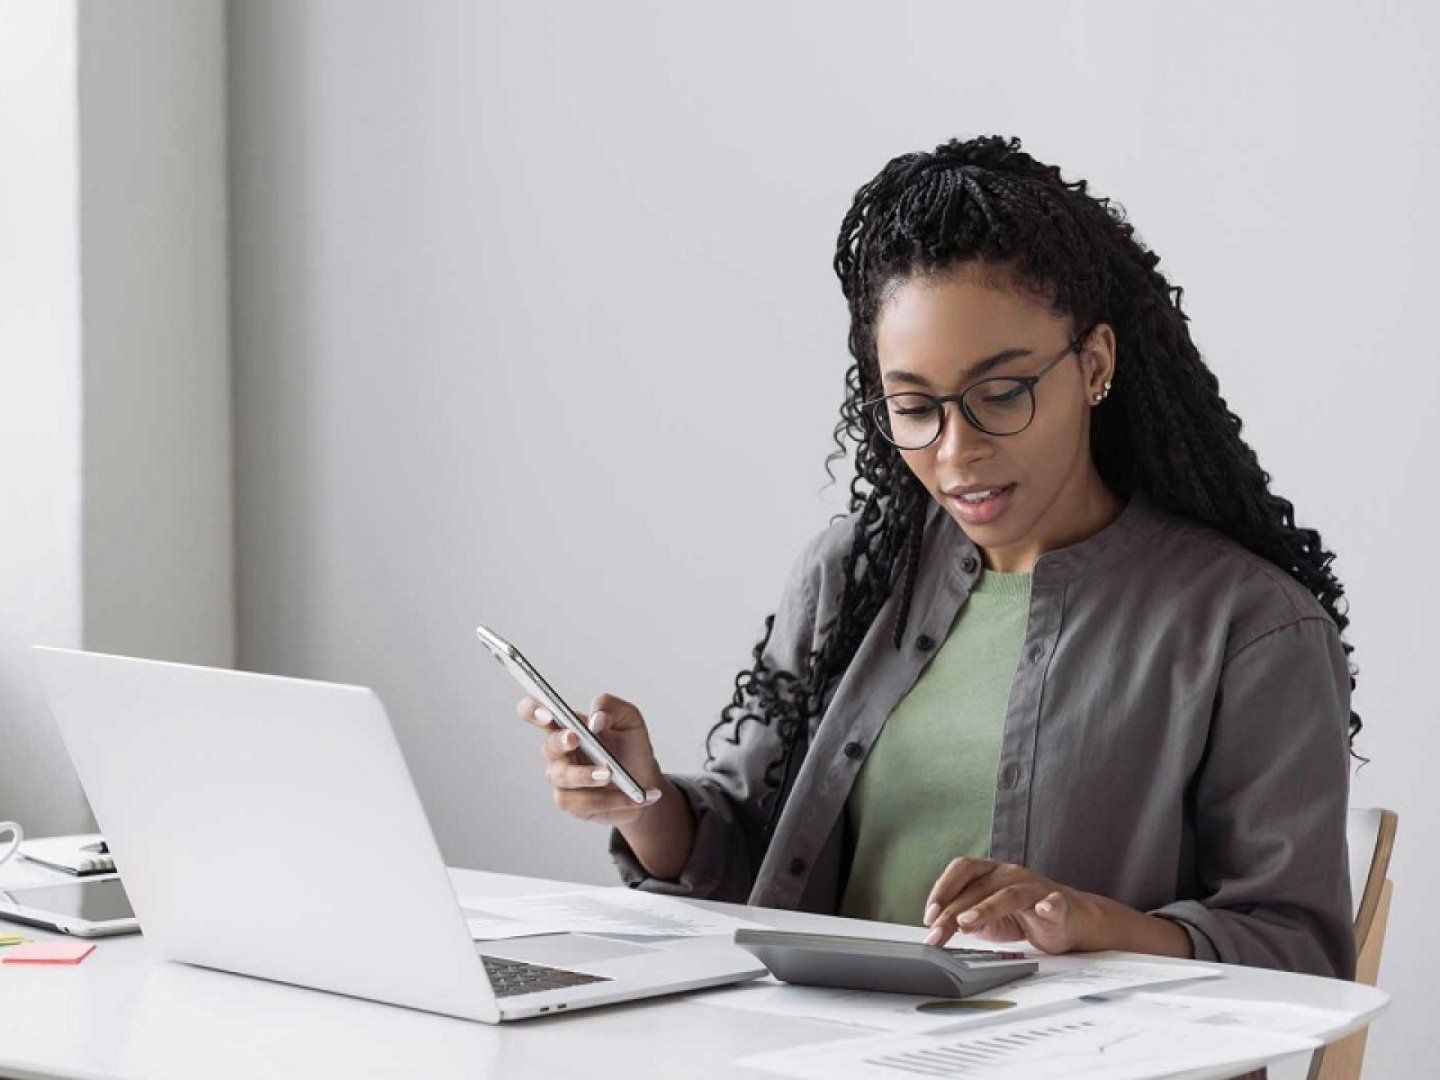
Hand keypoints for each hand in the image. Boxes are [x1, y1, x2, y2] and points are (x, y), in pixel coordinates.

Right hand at [517, 691, 664, 827]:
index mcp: (567, 724)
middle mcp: (558, 751)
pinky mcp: (572, 803)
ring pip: (563, 777)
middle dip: (561, 742)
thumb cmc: (631, 746)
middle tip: (575, 739)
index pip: (535, 712)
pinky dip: (611, 799)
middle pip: (549, 746)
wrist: (646, 782)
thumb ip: (611, 707)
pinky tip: (631, 797)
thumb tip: (595, 720)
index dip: (532, 709)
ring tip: (610, 774)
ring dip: (586, 775)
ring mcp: (561, 778)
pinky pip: (584, 802)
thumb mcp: (630, 719)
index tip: (546, 712)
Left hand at [921, 857, 1104, 953]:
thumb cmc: (1024, 916)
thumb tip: (942, 927)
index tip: (928, 915)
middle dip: (953, 912)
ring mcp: (1035, 887)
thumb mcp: (988, 919)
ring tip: (967, 922)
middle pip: (978, 887)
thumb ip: (966, 919)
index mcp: (991, 873)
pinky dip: (1050, 906)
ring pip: (1008, 893)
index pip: (962, 870)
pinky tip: (1045, 910)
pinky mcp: (1059, 904)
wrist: (1069, 921)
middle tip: (937, 935)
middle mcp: (1010, 874)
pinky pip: (1054, 903)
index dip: (942, 889)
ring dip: (986, 907)